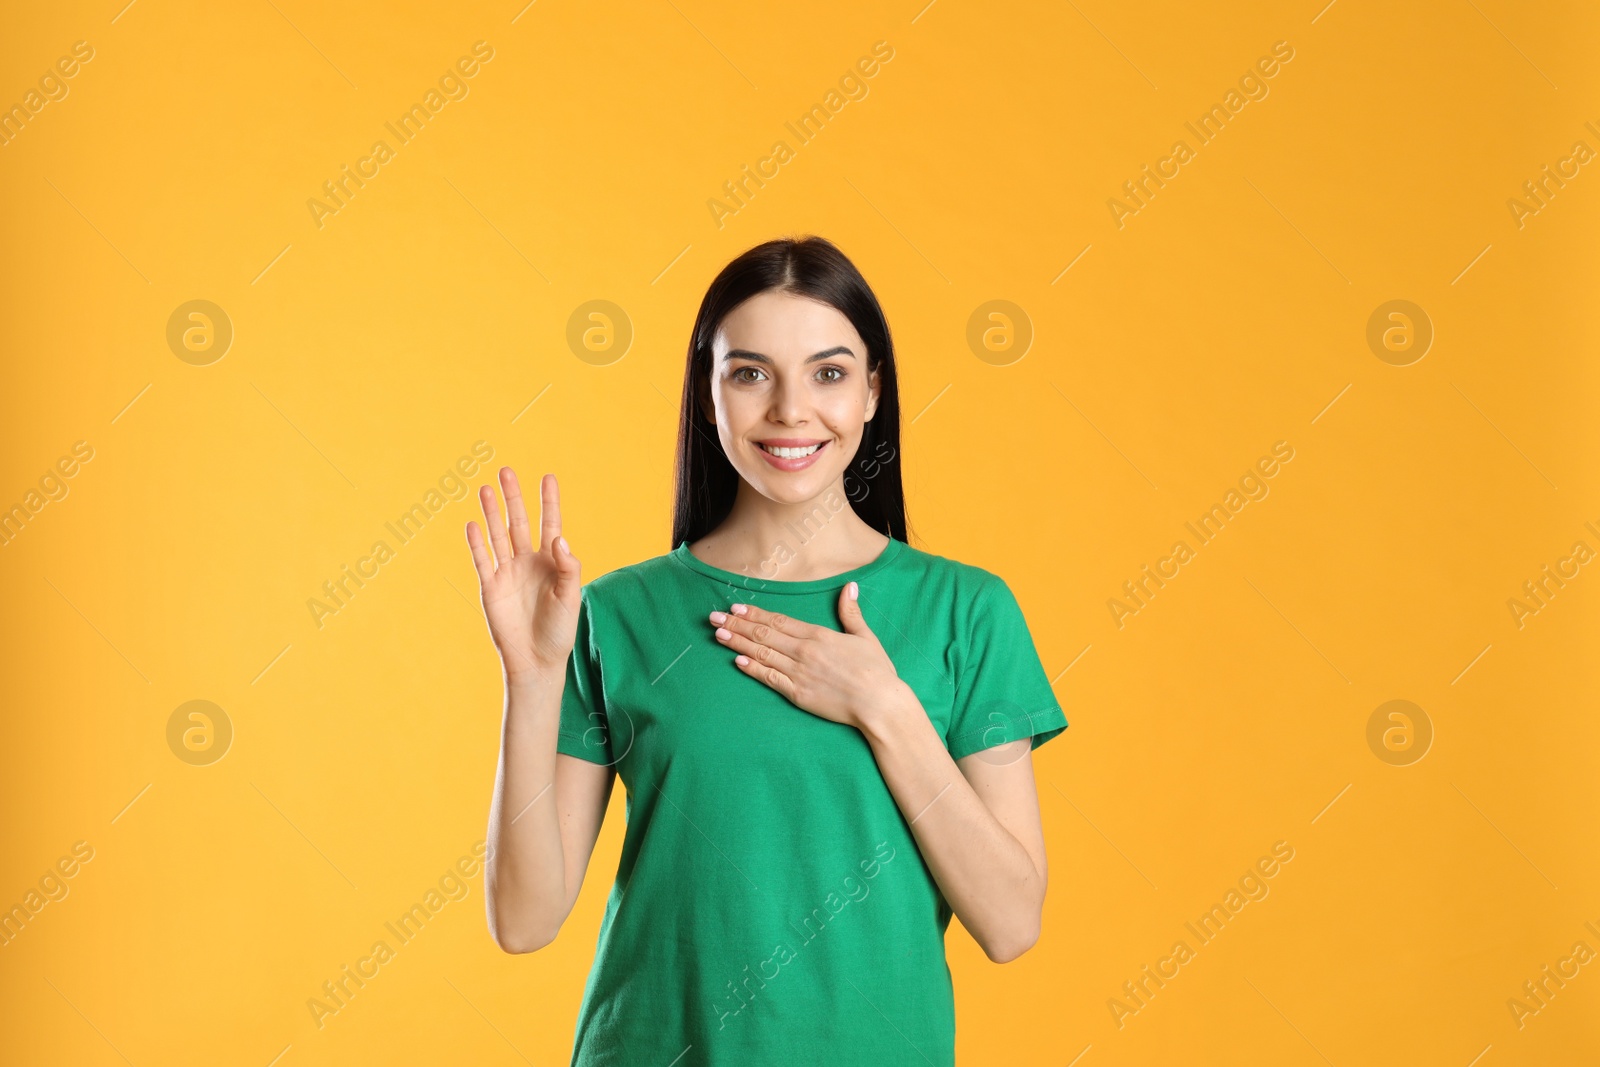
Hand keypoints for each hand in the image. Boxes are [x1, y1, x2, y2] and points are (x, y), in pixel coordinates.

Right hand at [464, 468, 580, 685]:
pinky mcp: (490, 587)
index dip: (549, 501)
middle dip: (513, 497)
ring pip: (498, 535)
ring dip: (492, 512)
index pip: (550, 524)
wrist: (536, 661)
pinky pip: (482, 560)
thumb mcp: (570, 597)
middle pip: (519, 522)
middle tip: (506, 471)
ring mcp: (507, 572)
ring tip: (486, 488)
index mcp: (551, 562)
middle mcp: (527, 562)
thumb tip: (559, 538)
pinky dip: (477, 543)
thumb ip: (568, 567)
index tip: (548, 477)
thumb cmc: (558, 631)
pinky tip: (473, 523)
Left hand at [707, 582, 908, 731]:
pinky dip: (752, 669)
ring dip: (738, 643)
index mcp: (819, 635)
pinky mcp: (798, 694)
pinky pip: (770, 679)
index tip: (736, 606)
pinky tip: (737, 661)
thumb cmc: (876, 671)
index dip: (756, 613)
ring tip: (719, 634)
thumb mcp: (865, 636)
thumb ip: (851, 612)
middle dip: (737, 624)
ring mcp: (799, 673)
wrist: (880, 703)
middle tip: (714, 617)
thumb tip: (849, 586)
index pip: (779, 621)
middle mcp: (804, 651)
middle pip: (764, 635)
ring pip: (762, 654)